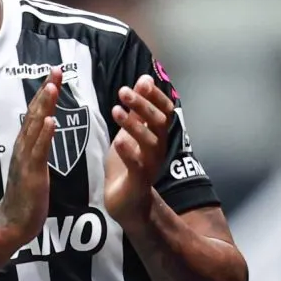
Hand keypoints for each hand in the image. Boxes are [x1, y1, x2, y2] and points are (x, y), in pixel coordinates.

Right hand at [0, 67, 60, 246]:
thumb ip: (38, 149)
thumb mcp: (34, 169)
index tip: (54, 75)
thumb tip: (46, 133)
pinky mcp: (31, 173)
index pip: (36, 114)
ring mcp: (25, 160)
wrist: (12, 224)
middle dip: (46, 91)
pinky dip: (45, 134)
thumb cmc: (26, 199)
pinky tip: (52, 120)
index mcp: (25, 146)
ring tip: (53, 86)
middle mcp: (22, 147)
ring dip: (44, 106)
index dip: (45, 93)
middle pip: (35, 113)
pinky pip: (39, 150)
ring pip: (36, 127)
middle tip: (55, 69)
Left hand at [105, 74, 173, 225]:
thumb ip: (138, 109)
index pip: (164, 111)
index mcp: (157, 135)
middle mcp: (158, 148)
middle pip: (158, 123)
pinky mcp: (138, 181)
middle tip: (123, 91)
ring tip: (116, 110)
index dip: (156, 96)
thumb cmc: (128, 163)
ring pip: (149, 142)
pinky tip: (119, 141)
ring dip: (133, 125)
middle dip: (143, 105)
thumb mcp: (130, 131)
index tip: (143, 81)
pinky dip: (129, 152)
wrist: (126, 202)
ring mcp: (150, 165)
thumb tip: (145, 78)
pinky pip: (137, 165)